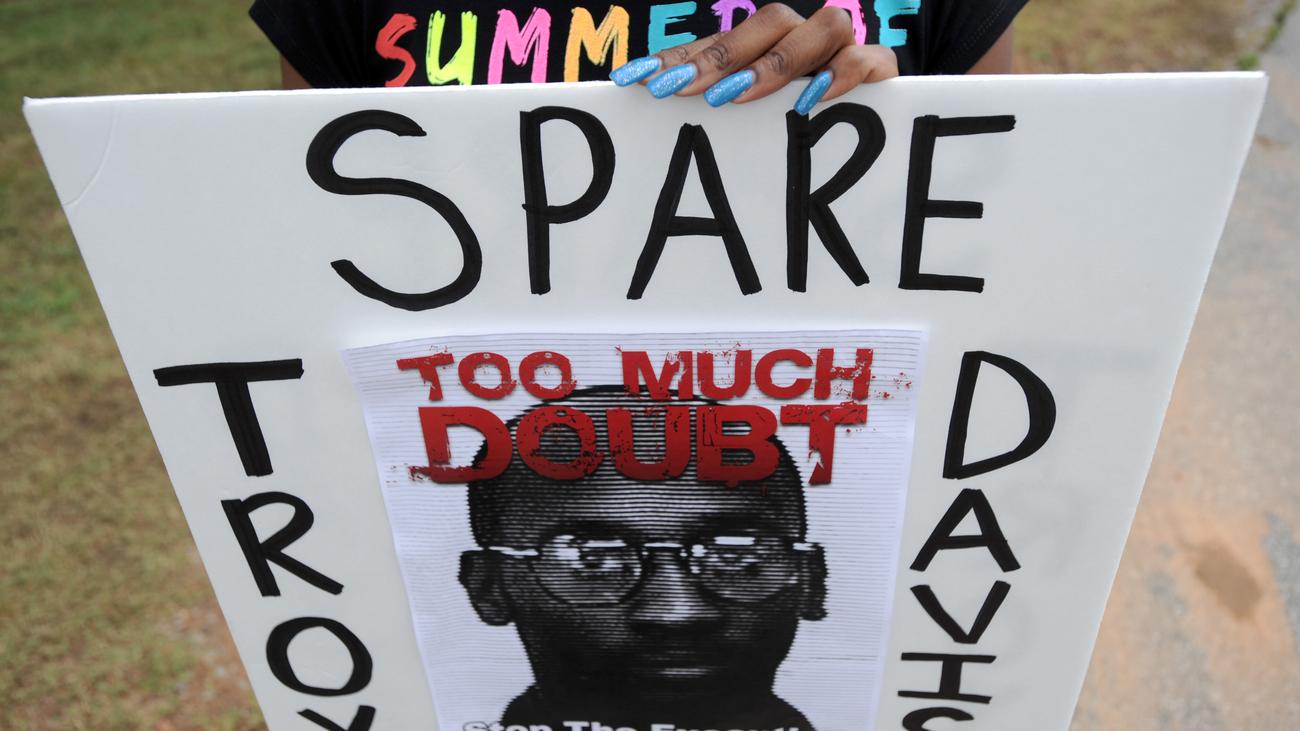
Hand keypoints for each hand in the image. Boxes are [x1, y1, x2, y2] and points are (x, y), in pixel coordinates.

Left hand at [609, 4, 898, 113]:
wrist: (878, 133)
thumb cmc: (798, 132)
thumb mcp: (748, 125)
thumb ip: (711, 105)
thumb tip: (643, 95)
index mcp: (765, 46)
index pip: (715, 43)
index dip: (674, 59)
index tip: (633, 80)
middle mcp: (803, 37)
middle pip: (768, 24)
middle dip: (721, 57)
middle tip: (679, 90)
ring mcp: (844, 49)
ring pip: (822, 27)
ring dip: (776, 62)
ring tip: (736, 96)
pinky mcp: (879, 69)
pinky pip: (867, 59)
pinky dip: (840, 75)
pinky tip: (810, 100)